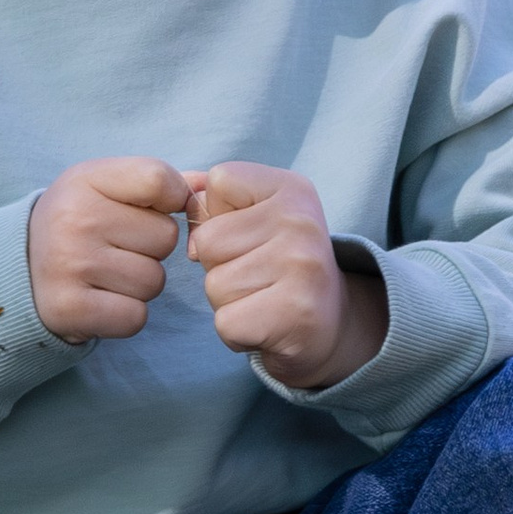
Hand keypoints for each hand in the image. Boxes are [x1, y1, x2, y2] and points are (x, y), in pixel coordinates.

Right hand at [26, 156, 187, 342]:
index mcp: (85, 179)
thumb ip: (161, 183)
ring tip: (107, 274)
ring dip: (141, 284)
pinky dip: (127, 314)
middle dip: (152, 249)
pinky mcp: (69, 309)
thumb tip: (208, 189)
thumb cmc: (78, 222)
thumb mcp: (107, 187)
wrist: (18, 268)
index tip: (151, 210)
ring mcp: (70, 265)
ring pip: (154, 282)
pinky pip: (136, 317)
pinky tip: (102, 300)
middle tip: (117, 248)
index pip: (161, 179)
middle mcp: (75, 219)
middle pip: (166, 238)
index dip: (172, 199)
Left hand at [186, 163, 387, 388]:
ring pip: (213, 284)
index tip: (250, 235)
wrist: (331, 324)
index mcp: (293, 189)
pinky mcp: (294, 314)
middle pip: (207, 240)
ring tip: (263, 299)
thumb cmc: (279, 267)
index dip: (218, 216)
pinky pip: (225, 322)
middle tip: (258, 276)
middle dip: (218, 266)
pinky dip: (236, 333)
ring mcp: (302, 267)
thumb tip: (180, 194)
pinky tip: (266, 325)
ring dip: (228, 301)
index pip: (219, 180)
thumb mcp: (255, 218)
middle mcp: (302, 222)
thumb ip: (213, 200)